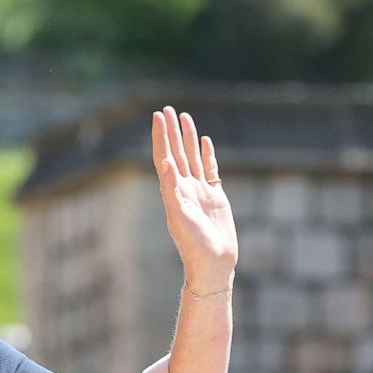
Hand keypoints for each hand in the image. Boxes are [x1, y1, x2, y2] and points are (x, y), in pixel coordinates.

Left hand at [152, 106, 237, 292]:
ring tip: (184, 117)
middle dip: (171, 131)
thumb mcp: (180, 217)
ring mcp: (199, 191)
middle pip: (176, 152)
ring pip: (192, 157)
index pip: (164, 157)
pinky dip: (206, 155)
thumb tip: (165, 164)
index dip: (160, 137)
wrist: (212, 263)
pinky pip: (209, 170)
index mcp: (172, 191)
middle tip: (167, 108)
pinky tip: (204, 141)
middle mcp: (183, 188)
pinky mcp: (215, 197)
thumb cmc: (194, 244)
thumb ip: (172, 190)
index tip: (157, 116)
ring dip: (187, 138)